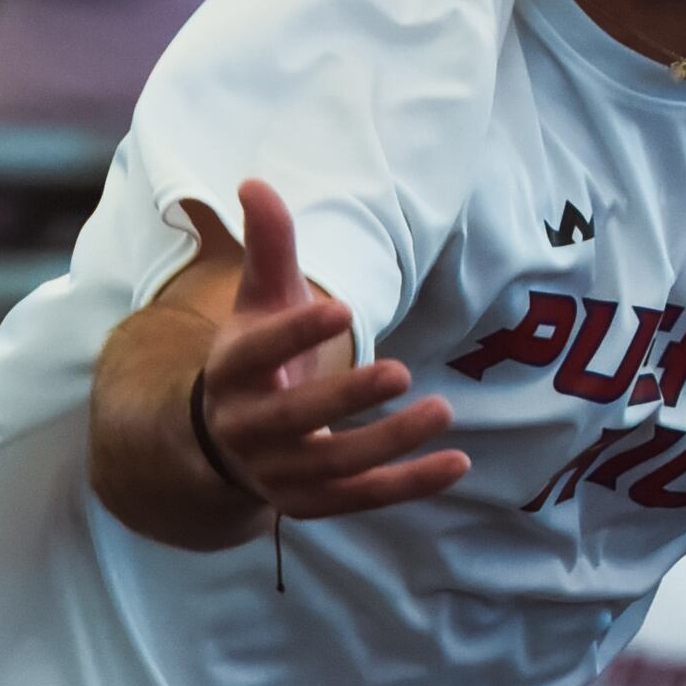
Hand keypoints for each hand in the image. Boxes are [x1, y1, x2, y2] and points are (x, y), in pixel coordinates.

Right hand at [193, 179, 471, 519]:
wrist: (228, 444)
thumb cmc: (258, 359)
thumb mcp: (260, 302)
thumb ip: (269, 248)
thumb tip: (256, 181)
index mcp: (231, 373)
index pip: (256, 354)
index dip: (296, 334)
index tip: (342, 310)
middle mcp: (247, 429)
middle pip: (295, 419)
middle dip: (348, 398)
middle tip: (403, 372)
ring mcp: (277, 473)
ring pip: (334, 465)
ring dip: (390, 442)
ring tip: (443, 410)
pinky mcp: (309, 505)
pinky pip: (363, 497)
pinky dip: (409, 485)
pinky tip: (457, 463)